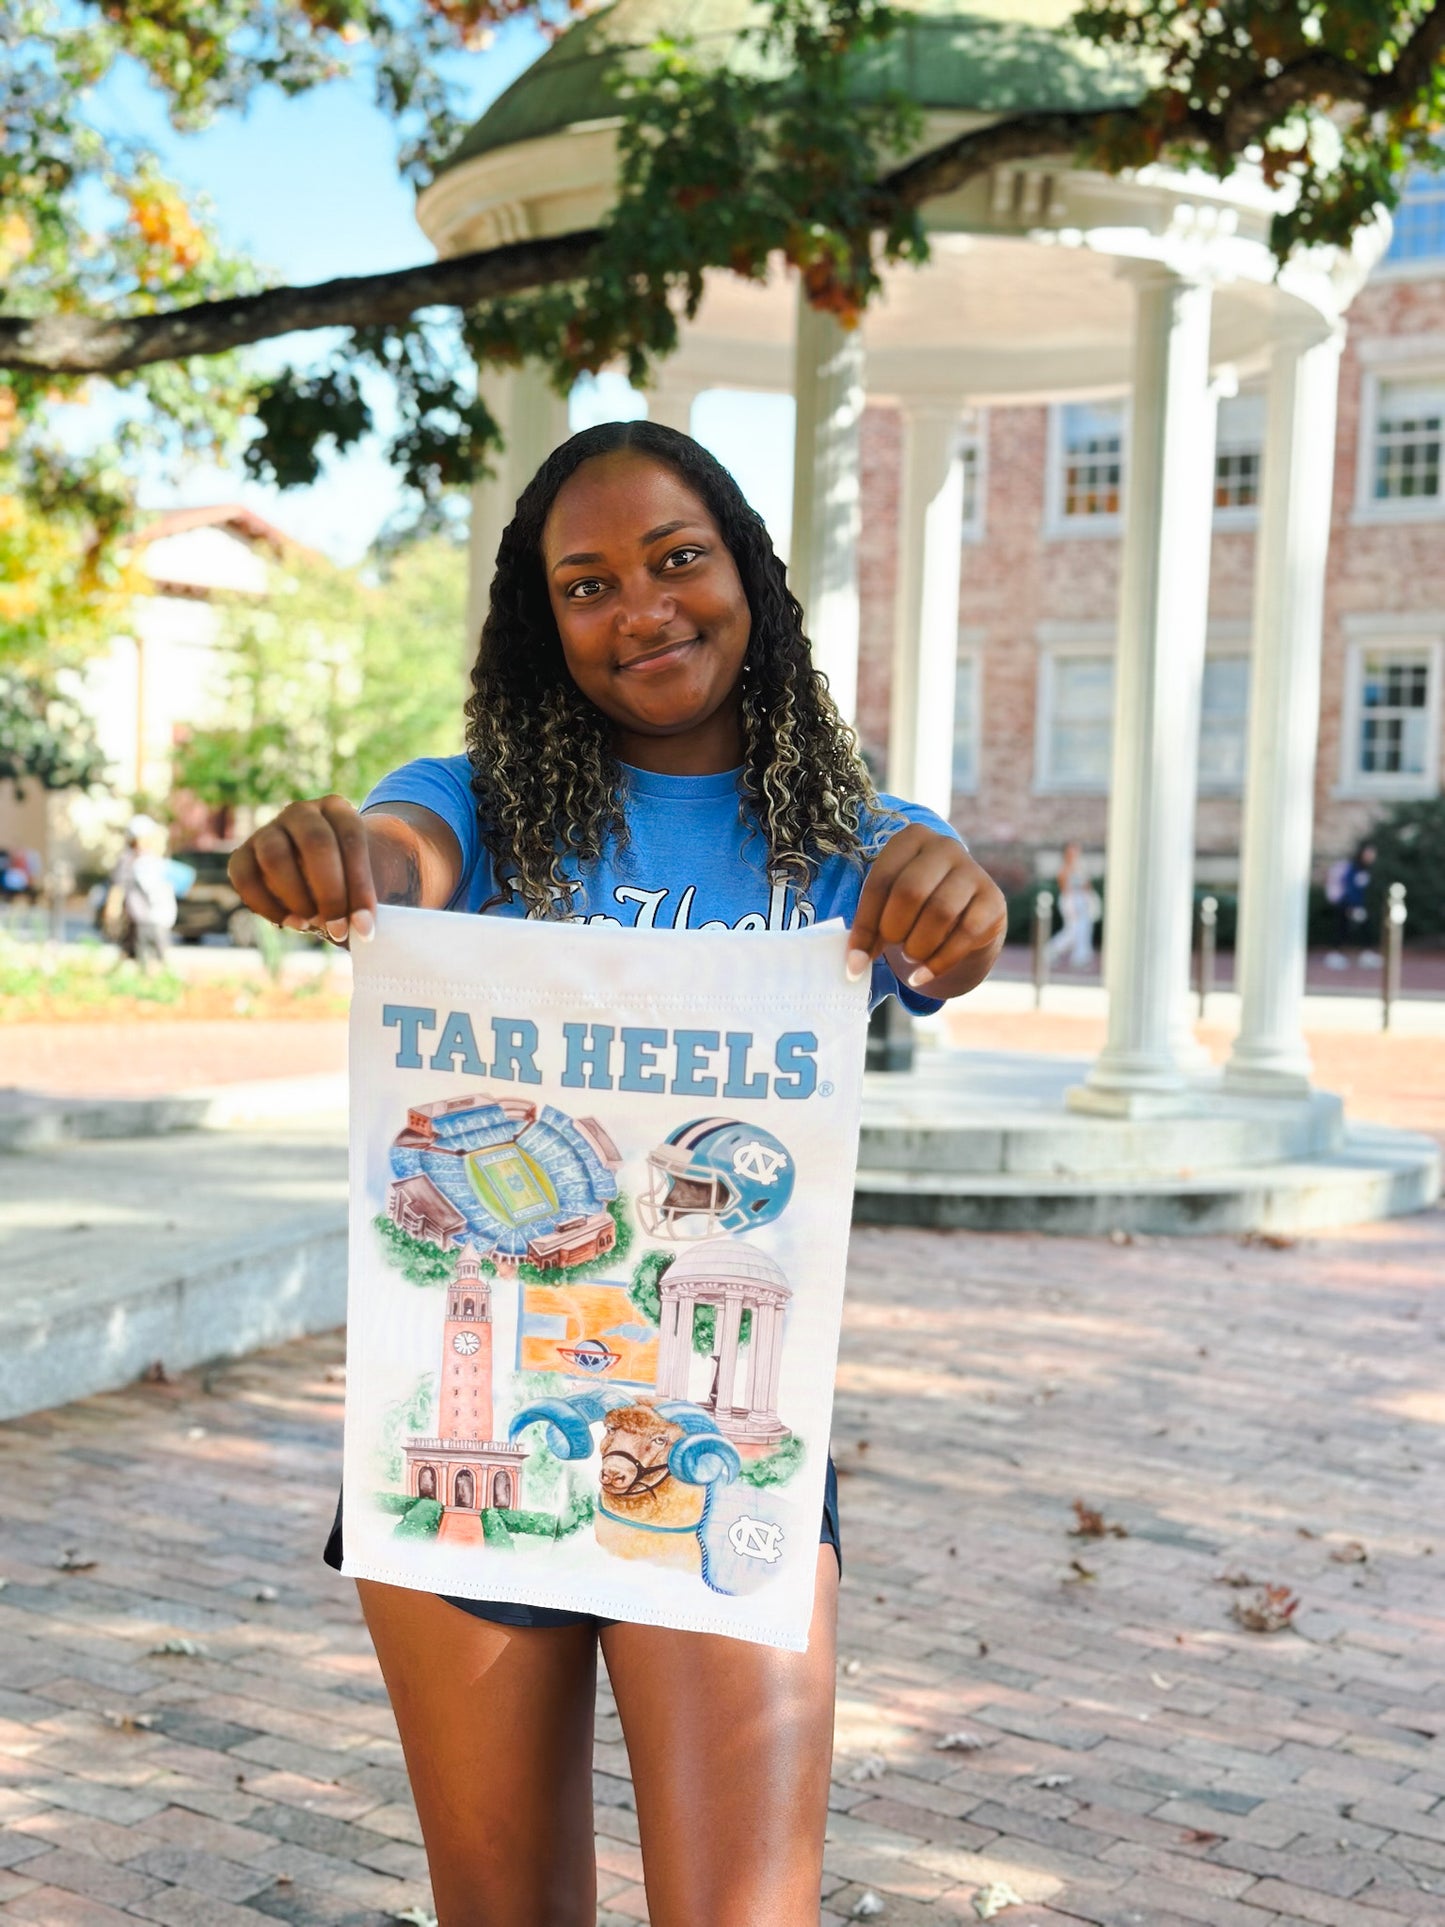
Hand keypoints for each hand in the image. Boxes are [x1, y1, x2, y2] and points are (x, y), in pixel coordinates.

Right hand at [228, 795, 376, 943]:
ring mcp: (269, 830)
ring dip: (297, 898)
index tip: (366, 926)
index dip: (359, 886)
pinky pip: (244, 877)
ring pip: (275, 857)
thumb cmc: (356, 879)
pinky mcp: (243, 854)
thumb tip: (362, 930)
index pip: (351, 839)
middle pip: (315, 843)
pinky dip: (266, 906)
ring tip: (315, 925)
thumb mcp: (374, 880)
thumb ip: (369, 899)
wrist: (329, 871)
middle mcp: (301, 812)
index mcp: (338, 809)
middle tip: (339, 929)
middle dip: (329, 893)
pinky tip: (293, 924)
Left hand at [846, 825, 1006, 998]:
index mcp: (911, 839)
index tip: (855, 960)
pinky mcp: (994, 899)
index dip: (865, 924)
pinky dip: (939, 961)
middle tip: (892, 948)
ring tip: (910, 956)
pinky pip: (965, 934)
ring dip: (917, 946)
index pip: (881, 882)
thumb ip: (871, 928)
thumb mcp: (889, 905)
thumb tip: (854, 966)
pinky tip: (923, 974)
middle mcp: (945, 846)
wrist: (964, 912)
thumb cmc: (916, 906)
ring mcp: (974, 871)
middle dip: (893, 930)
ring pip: (940, 913)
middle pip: (911, 892)